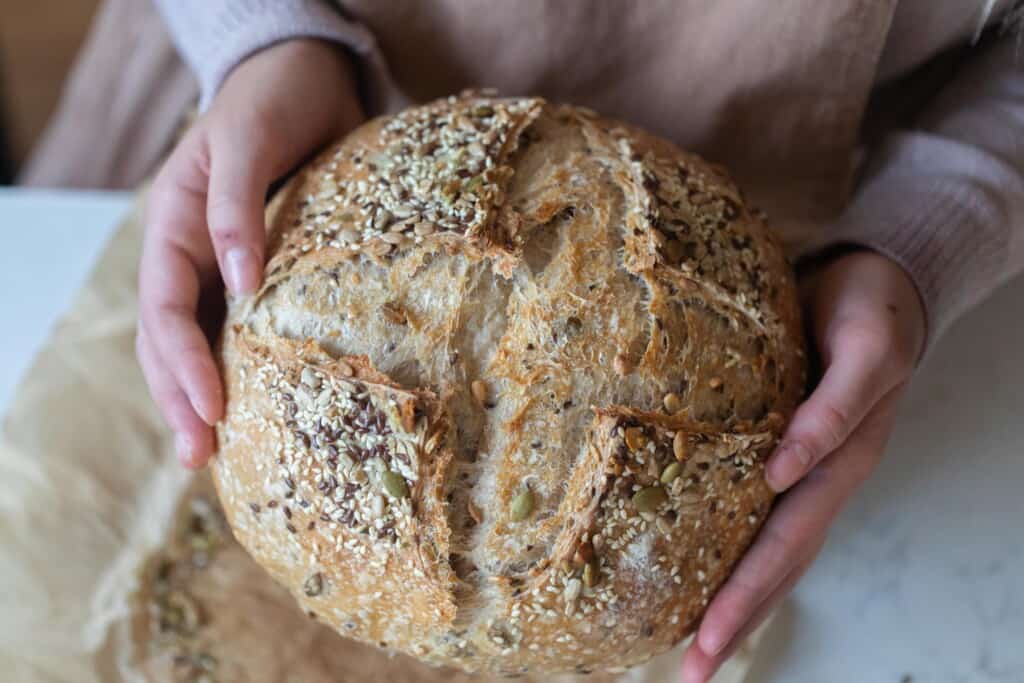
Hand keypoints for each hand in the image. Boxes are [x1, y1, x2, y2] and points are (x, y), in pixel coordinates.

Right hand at [137, 39, 363, 468]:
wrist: (304, 80)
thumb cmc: (270, 102)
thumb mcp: (246, 142)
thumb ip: (238, 210)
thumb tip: (240, 286)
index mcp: (174, 228)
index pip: (166, 310)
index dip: (183, 363)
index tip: (211, 409)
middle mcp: (192, 257)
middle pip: (171, 341)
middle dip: (182, 399)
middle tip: (200, 458)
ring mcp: (224, 269)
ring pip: (202, 343)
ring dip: (204, 397)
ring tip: (215, 452)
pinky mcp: (265, 274)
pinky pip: (246, 329)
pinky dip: (247, 369)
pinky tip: (262, 406)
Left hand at [681, 249, 926, 681]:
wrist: (876, 281)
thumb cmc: (873, 313)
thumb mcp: (864, 353)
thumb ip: (831, 412)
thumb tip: (781, 472)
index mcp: (839, 466)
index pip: (785, 546)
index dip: (746, 594)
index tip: (705, 638)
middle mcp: (817, 479)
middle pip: (774, 564)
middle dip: (733, 617)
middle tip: (690, 670)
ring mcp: (800, 467)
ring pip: (765, 546)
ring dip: (732, 595)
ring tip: (691, 641)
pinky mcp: (776, 442)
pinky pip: (751, 507)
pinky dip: (730, 545)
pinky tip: (698, 563)